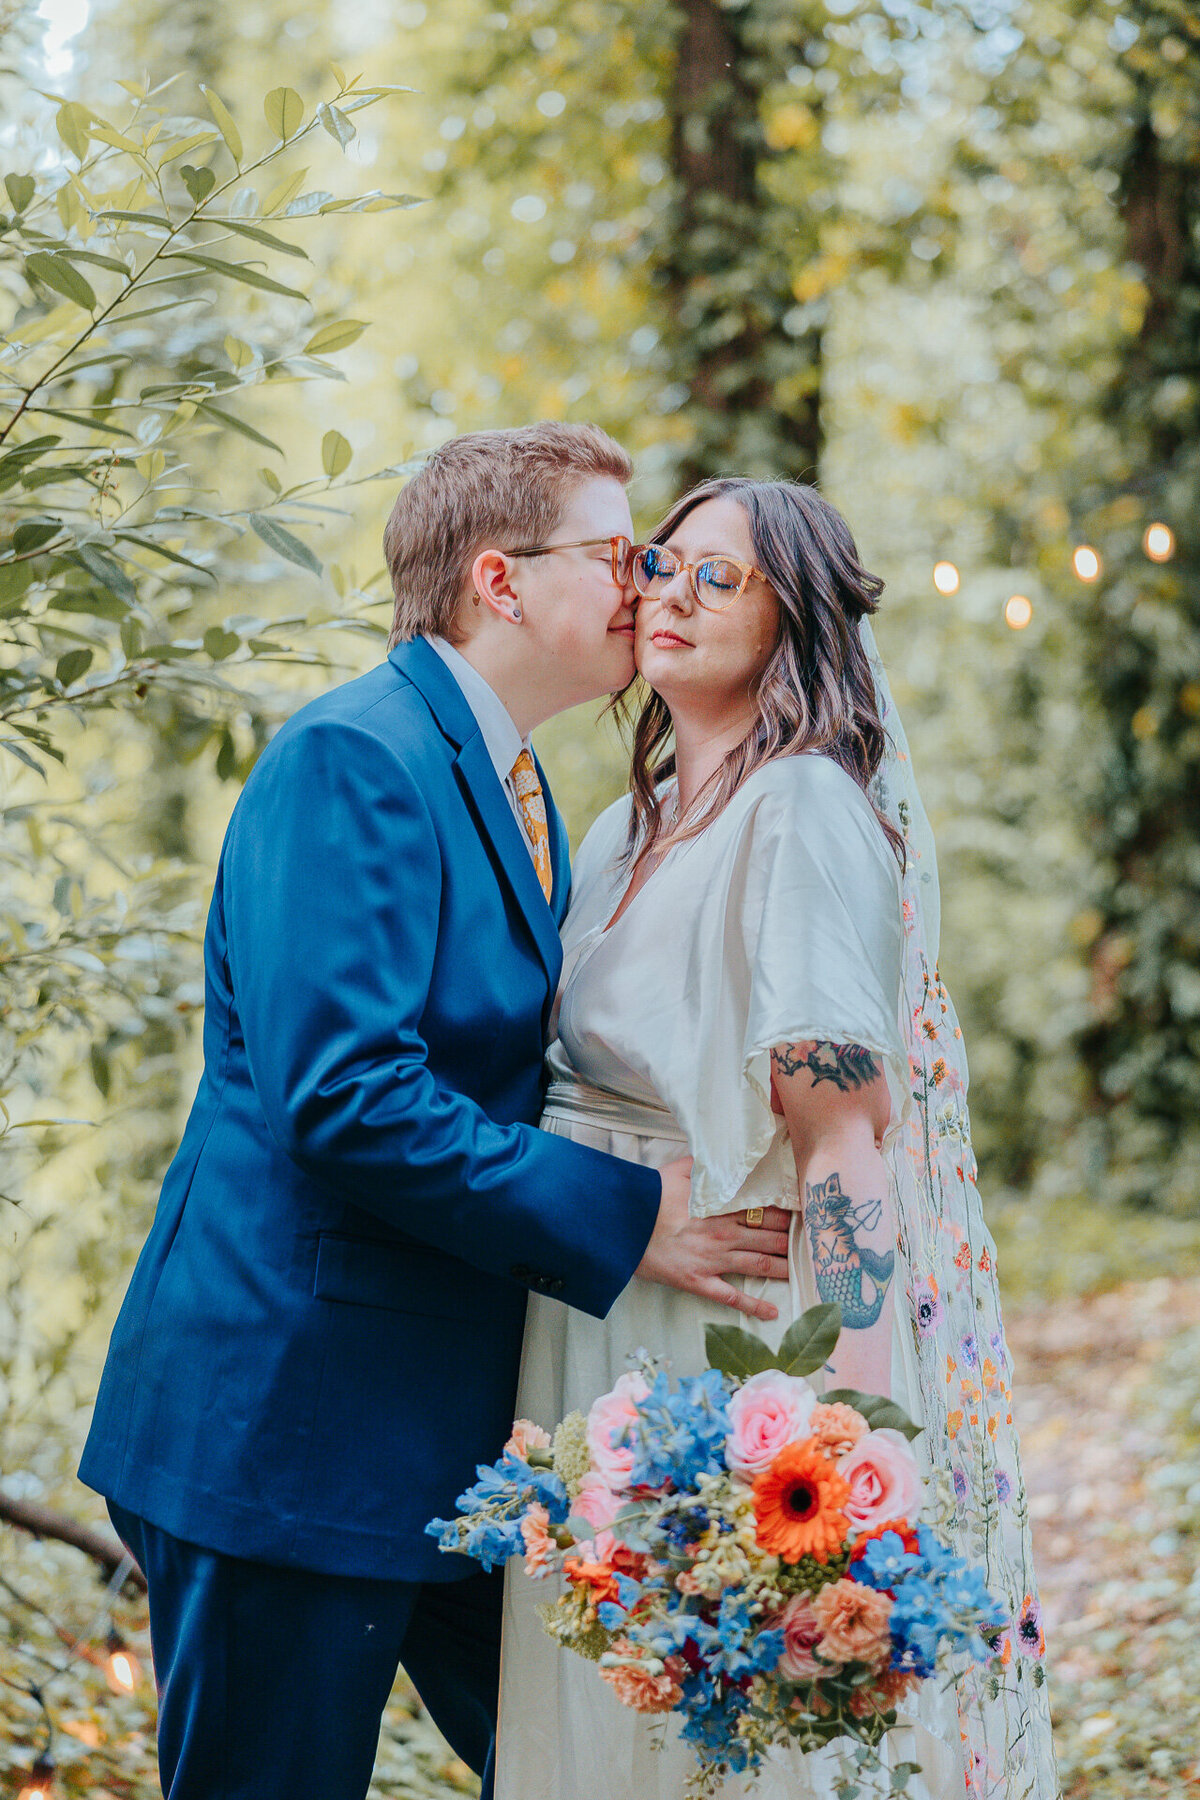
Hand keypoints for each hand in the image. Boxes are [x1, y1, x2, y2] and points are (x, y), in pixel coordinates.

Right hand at [635, 1157, 792, 1322]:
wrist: (623, 1226)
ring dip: (783, 1267)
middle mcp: (724, 1234)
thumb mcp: (679, 1169)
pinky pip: (732, 1296)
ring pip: (760, 1264)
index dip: (788, 1211)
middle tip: (811, 1240)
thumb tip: (724, 1151)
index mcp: (722, 1207)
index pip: (766, 1209)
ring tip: (802, 1269)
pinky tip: (772, 1311)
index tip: (804, 1211)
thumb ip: (706, 1163)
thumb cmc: (650, 1196)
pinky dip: (754, 1305)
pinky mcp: (700, 1282)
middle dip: (792, 1238)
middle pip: (770, 1236)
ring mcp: (714, 1260)